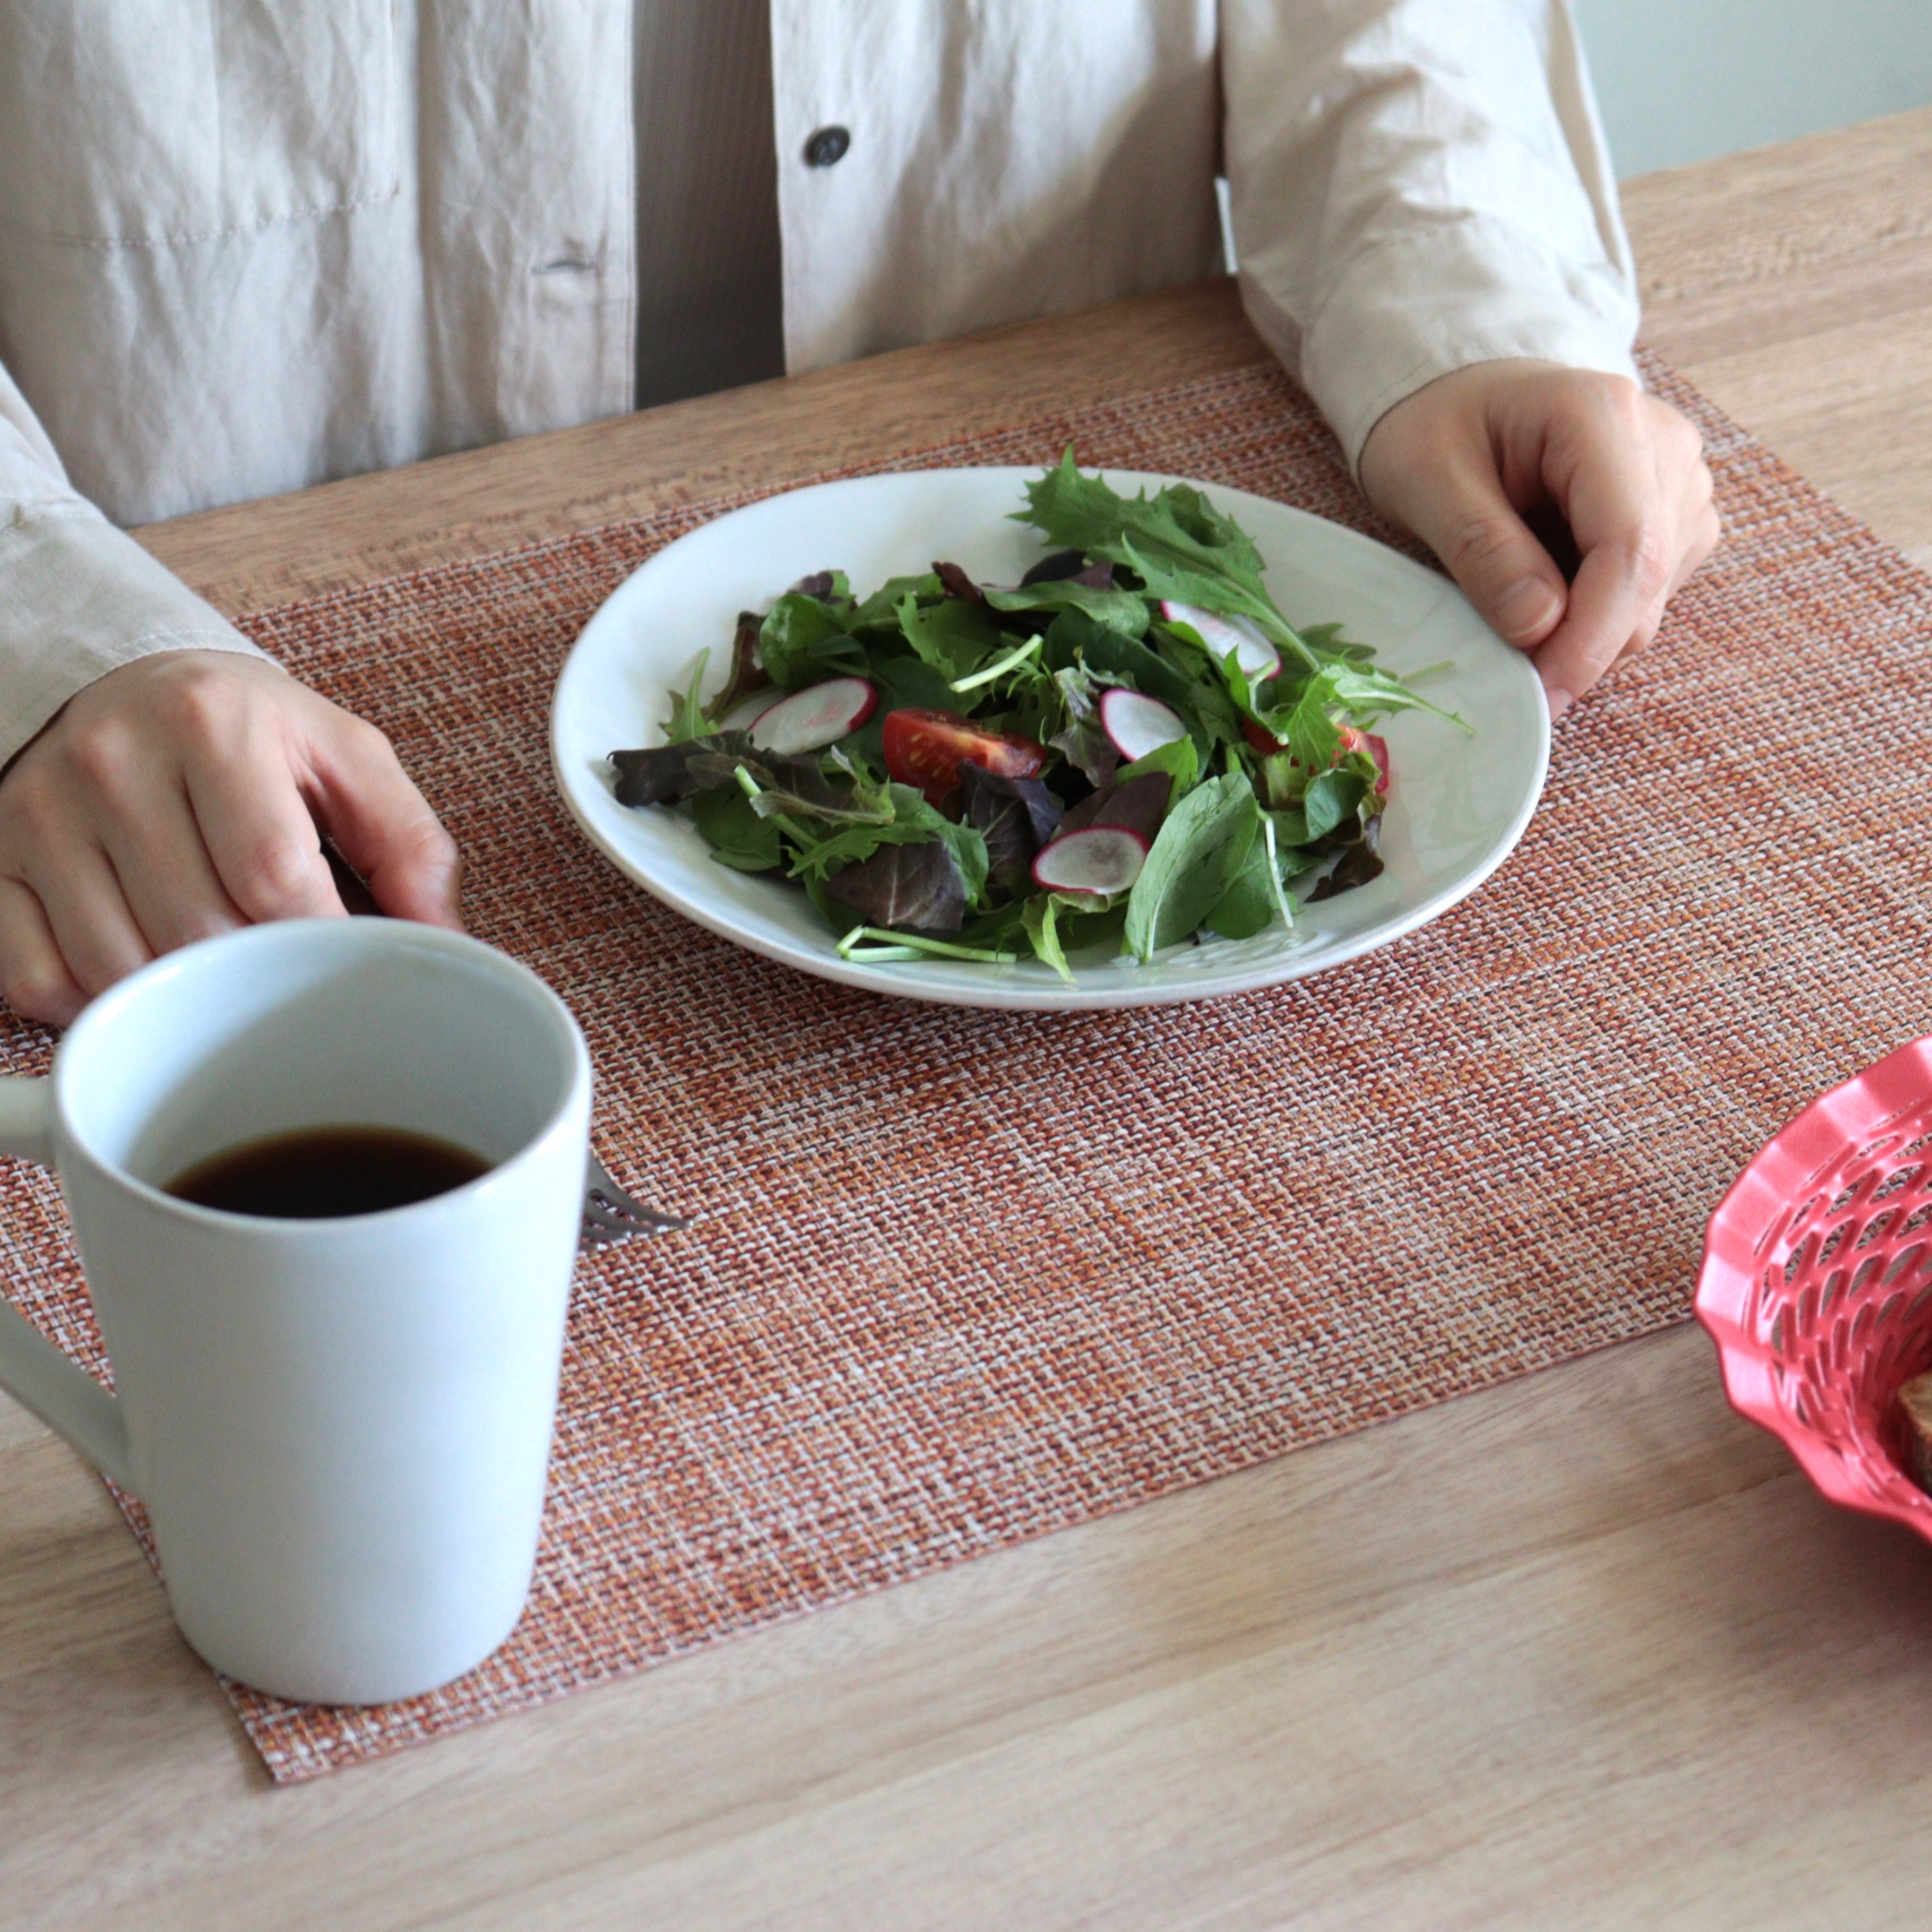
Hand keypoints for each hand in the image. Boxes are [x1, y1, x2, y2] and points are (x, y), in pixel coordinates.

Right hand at [0, 650, 462, 1026]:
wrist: (122, 686)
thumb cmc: (246, 733)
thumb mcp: (343, 756)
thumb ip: (410, 843)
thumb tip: (446, 943)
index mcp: (211, 724)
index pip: (275, 878)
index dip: (320, 943)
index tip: (343, 969)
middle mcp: (112, 762)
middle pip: (198, 932)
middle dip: (256, 971)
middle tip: (280, 967)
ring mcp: (38, 815)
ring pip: (118, 969)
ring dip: (179, 997)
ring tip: (215, 964)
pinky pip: (37, 980)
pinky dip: (95, 1005)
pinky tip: (141, 974)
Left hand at [1358, 360, 1718, 717]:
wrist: (1462, 398)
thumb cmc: (1437, 427)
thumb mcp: (1427, 479)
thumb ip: (1482, 548)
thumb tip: (1540, 626)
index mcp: (1603, 417)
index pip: (1628, 546)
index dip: (1590, 636)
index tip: (1541, 693)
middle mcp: (1664, 444)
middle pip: (1646, 582)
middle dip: (1580, 645)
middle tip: (1506, 668)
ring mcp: (1680, 481)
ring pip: (1650, 602)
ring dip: (1582, 630)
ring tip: (1512, 590)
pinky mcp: (1676, 517)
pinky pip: (1647, 598)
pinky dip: (1591, 615)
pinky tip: (1544, 580)